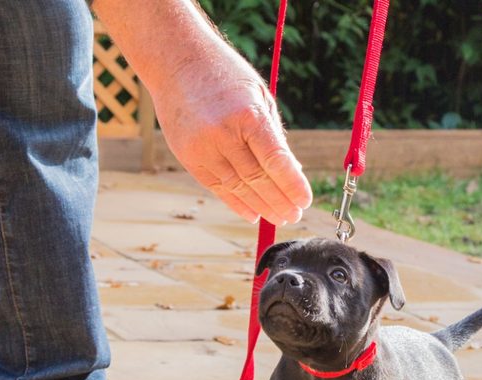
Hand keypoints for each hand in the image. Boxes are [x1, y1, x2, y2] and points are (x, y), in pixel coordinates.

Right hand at [153, 52, 312, 225]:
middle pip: (257, 179)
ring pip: (237, 187)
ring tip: (279, 217)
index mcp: (247, 115)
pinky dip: (235, 202)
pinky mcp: (188, 157)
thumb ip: (273, 134)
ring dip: (260, 206)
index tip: (305, 201)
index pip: (275, 160)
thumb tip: (291, 171)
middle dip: (279, 201)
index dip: (292, 185)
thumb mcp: (258, 96)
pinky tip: (252, 213)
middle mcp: (223, 134)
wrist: (176, 61)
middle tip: (295, 214)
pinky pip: (216, 187)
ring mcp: (202, 148)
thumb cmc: (225, 75)